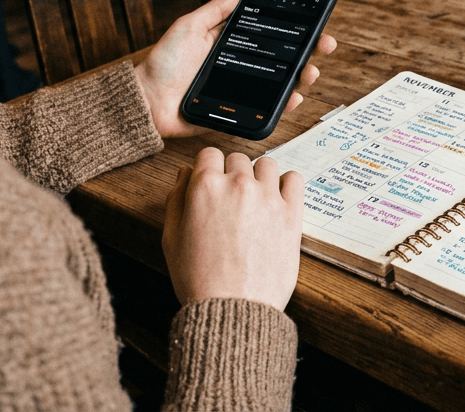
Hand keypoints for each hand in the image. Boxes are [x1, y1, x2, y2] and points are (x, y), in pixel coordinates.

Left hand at [134, 0, 336, 138]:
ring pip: (280, 84)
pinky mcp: (238, 112)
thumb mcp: (188, 27)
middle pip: (283, 59)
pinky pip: (267, 108)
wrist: (147, 100)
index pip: (269, 35)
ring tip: (310, 71)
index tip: (315, 21)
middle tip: (325, 45)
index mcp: (231, 44)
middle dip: (308, 52)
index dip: (293, 29)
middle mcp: (241, 66)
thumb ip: (214, 11)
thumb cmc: (163, 62)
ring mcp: (242, 90)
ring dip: (301, 77)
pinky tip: (295, 97)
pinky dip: (285, 104)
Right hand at [163, 148, 304, 308]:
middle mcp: (238, 185)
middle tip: (231, 201)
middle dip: (232, 175)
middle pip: (237, 158)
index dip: (208, 169)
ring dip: (259, 177)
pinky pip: (294, 179)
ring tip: (255, 201)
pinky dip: (286, 185)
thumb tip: (186, 174)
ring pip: (266, 164)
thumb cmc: (200, 280)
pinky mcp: (292, 213)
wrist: (233, 310)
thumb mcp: (171, 237)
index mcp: (205, 187)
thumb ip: (176, 198)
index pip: (209, 154)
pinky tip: (277, 200)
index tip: (212, 181)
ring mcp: (268, 197)